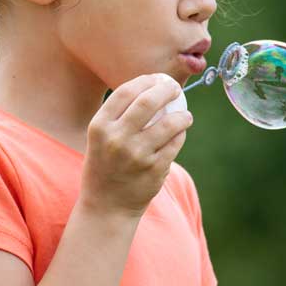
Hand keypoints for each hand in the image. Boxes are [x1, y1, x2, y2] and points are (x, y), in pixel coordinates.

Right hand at [79, 74, 191, 215]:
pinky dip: (180, 135)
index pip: (126, 92)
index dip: (146, 81)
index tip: (158, 79)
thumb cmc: (105, 165)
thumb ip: (120, 116)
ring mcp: (137, 154)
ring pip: (169, 123)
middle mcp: (117, 138)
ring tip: (185, 116)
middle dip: (167, 89)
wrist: (106, 206)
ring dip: (182, 115)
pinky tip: (180, 133)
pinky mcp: (154, 169)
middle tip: (175, 88)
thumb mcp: (101, 138)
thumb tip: (151, 88)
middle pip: (149, 101)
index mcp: (100, 126)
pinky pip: (175, 144)